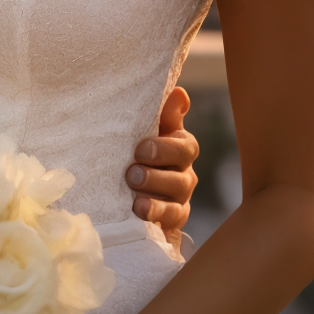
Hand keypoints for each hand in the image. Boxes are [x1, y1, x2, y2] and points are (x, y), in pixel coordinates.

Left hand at [129, 85, 198, 230]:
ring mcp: (180, 200)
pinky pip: (170, 221)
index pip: (185, 146)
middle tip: (132, 174)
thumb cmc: (139, 152)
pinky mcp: (172, 221)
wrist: (129, 192)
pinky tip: (138, 213)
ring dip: (154, 199)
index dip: (165, 148)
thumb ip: (163, 114)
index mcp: (180, 148)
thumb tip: (178, 92)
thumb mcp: (147, 131)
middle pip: (181, 176)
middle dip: (156, 175)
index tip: (140, 149)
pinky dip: (155, 217)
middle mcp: (185, 174)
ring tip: (134, 197)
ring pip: (176, 201)